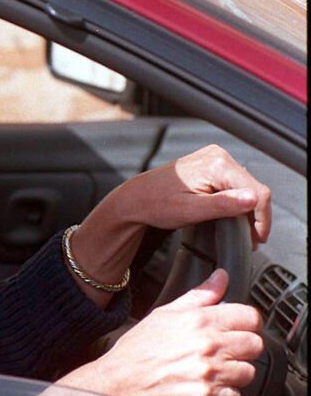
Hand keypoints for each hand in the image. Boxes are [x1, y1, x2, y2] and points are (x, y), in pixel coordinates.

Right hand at [62, 269, 262, 395]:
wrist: (118, 382)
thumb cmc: (137, 349)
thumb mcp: (165, 314)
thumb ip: (199, 295)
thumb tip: (220, 277)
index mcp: (199, 320)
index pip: (250, 317)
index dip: (245, 322)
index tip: (238, 328)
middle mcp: (207, 345)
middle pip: (255, 345)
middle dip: (242, 348)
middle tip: (225, 351)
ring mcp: (208, 372)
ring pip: (248, 372)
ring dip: (234, 373)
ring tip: (213, 370)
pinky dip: (224, 395)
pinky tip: (207, 387)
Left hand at [67, 145, 271, 302]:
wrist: (135, 199)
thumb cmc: (155, 204)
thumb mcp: (191, 211)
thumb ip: (224, 204)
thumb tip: (253, 199)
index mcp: (216, 164)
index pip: (258, 191)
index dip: (262, 219)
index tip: (257, 238)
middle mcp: (217, 156)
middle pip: (253, 188)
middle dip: (253, 216)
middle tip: (249, 239)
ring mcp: (214, 158)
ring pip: (245, 186)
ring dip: (245, 209)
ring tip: (239, 230)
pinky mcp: (210, 164)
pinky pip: (233, 183)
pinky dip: (235, 201)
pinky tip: (229, 215)